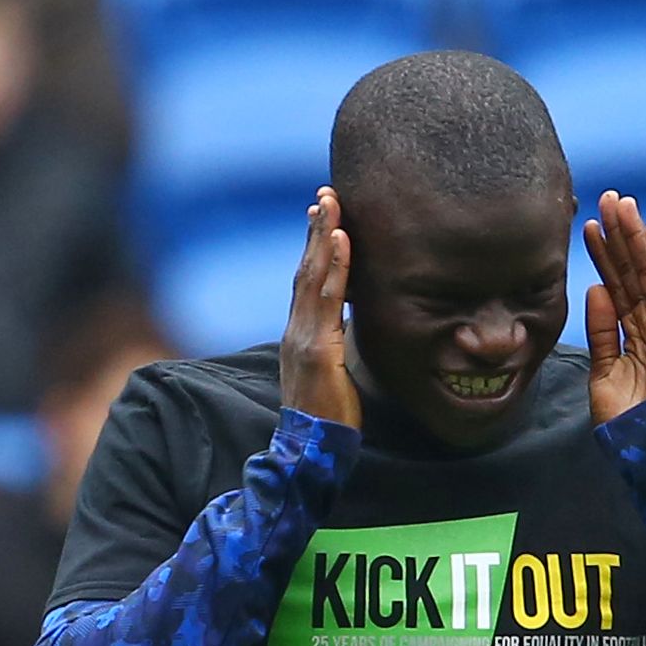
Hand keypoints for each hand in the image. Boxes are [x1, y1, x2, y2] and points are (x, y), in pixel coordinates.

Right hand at [280, 189, 358, 427]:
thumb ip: (334, 346)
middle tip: (327, 194)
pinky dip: (334, 267)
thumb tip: (348, 330)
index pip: (307, 281)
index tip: (324, 215)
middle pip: (307, 269)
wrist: (311, 451)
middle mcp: (298, 329)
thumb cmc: (328, 416)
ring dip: (323, 237)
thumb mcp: (332, 372)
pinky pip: (328, 300)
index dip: (315, 247)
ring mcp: (305, 338)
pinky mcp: (318, 350)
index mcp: (302, 334)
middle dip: (317, 230)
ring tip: (333, 204)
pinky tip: (343, 241)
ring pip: (313, 277)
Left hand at [583, 190, 645, 420]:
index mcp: (634, 337)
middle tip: (606, 199)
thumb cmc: (625, 420)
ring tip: (619, 203)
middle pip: (633, 274)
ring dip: (634, 236)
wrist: (645, 446)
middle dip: (620, 236)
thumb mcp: (603, 369)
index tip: (590, 227)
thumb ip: (602, 330)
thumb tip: (594, 289)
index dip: (604, 257)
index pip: (618, 288)